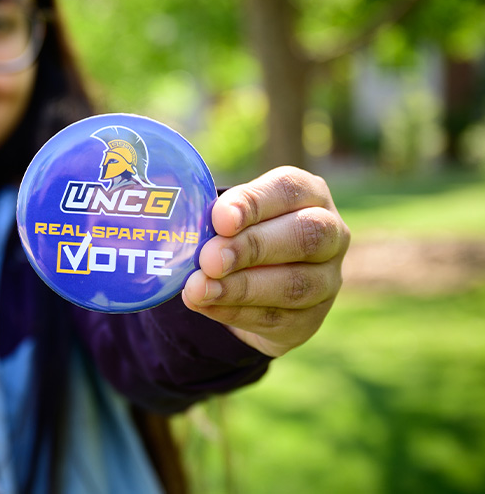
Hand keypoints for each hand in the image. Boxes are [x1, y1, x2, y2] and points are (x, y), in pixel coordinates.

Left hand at [182, 166, 348, 356]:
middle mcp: (330, 235)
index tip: (220, 218)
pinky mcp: (310, 320)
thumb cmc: (236, 233)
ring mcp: (326, 280)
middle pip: (304, 237)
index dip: (254, 203)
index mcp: (309, 195)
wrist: (255, 286)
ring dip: (240, 287)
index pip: (289, 190)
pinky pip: (276, 317)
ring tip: (198, 288)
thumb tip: (178, 224)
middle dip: (252, 247)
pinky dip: (234, 311)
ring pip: (293, 284)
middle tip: (209, 258)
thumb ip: (214, 218)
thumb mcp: (229, 216)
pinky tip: (205, 304)